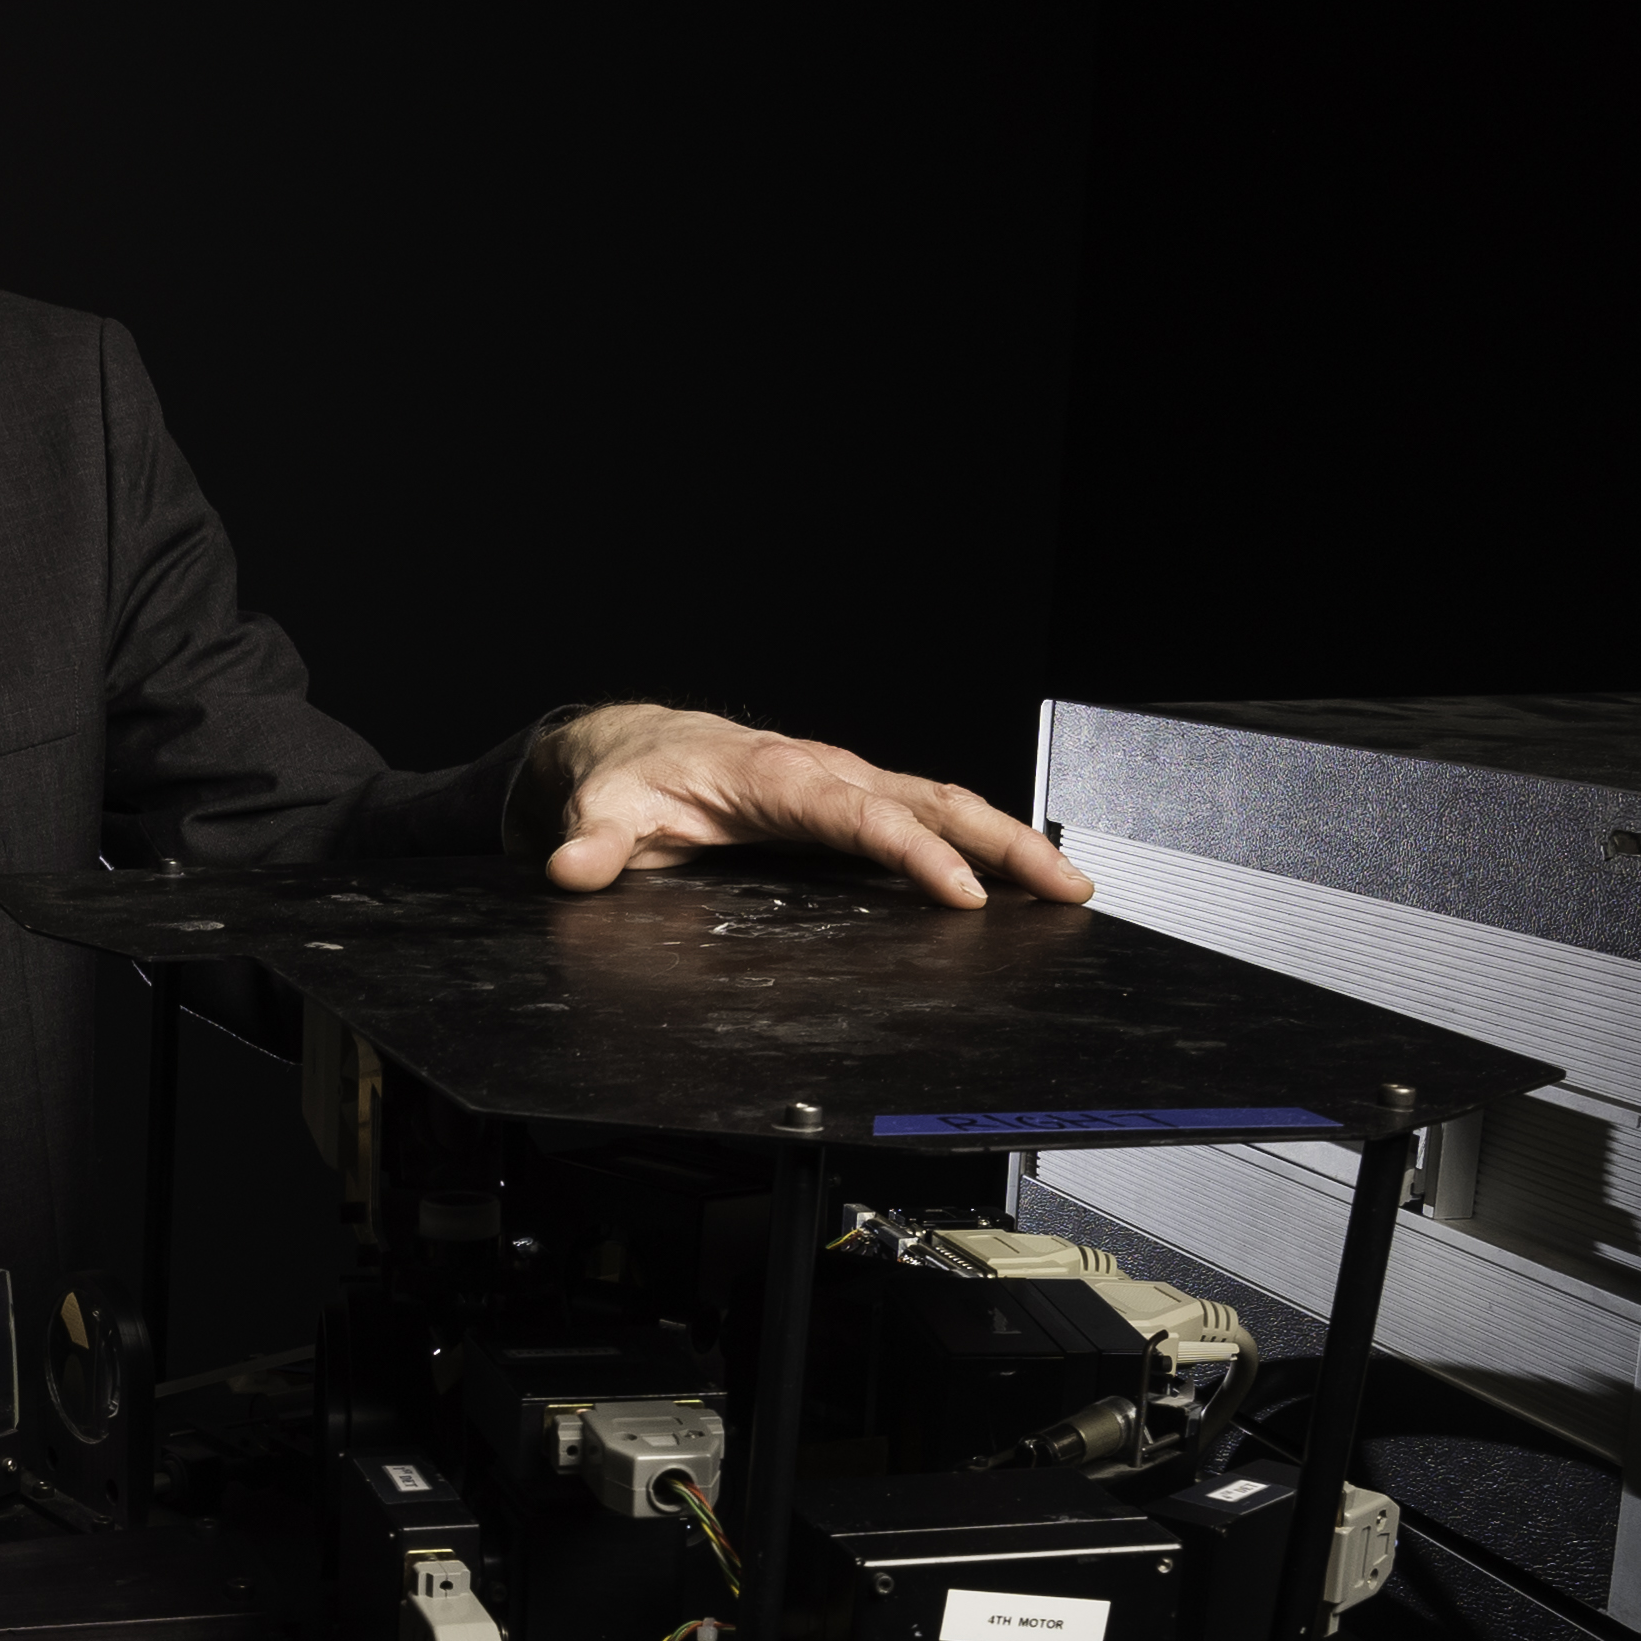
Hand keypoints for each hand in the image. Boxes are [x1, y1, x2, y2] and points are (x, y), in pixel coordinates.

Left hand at [530, 704, 1091, 912]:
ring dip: (1009, 842)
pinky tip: (1016, 877)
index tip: (965, 895)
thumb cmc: (627, 777)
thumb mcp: (603, 812)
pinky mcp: (851, 800)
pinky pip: (927, 815)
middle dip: (1004, 843)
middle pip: (932, 803)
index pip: (863, 817)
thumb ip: (593, 846)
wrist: (629, 746)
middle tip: (1066, 886)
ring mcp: (845, 783)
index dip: (916, 856)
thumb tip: (571, 867)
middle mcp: (824, 771)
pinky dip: (980, 841)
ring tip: (1069, 886)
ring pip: (943, 804)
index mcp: (777, 776)